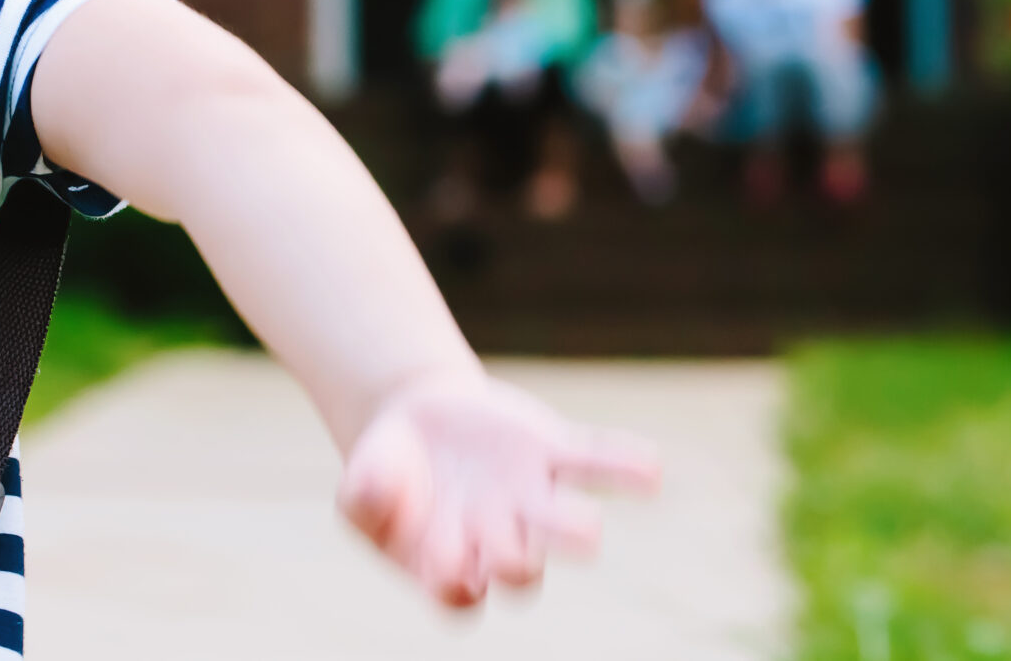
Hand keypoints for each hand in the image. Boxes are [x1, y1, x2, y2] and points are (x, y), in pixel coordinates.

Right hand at [337, 367, 659, 607]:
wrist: (420, 417)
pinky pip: (590, 462)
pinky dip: (619, 465)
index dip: (453, 584)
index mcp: (446, 563)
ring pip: (557, 525)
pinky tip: (650, 471)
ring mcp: (527, 499)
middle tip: (504, 549)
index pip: (457, 593)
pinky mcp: (549, 454)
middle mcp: (496, 540)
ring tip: (589, 533)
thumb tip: (379, 494)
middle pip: (516, 567)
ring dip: (571, 530)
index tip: (444, 567)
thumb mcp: (359, 485)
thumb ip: (361, 498)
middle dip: (512, 559)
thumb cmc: (388, 472)